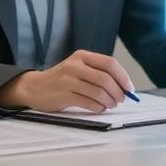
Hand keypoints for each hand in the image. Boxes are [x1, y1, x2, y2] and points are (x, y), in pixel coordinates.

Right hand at [0, 49, 135, 112]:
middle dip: (117, 91)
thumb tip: (124, 87)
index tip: (130, 88)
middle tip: (121, 99)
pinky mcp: (63, 95)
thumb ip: (98, 73)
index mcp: (82, 56)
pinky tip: (99, 108)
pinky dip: (98, 107)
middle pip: (105, 79)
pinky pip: (88, 102)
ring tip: (110, 105)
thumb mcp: (79, 68)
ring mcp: (68, 80)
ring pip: (98, 92)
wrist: (35, 87)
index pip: (109, 63)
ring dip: (109, 101)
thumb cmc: (62, 79)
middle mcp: (75, 65)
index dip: (123, 76)